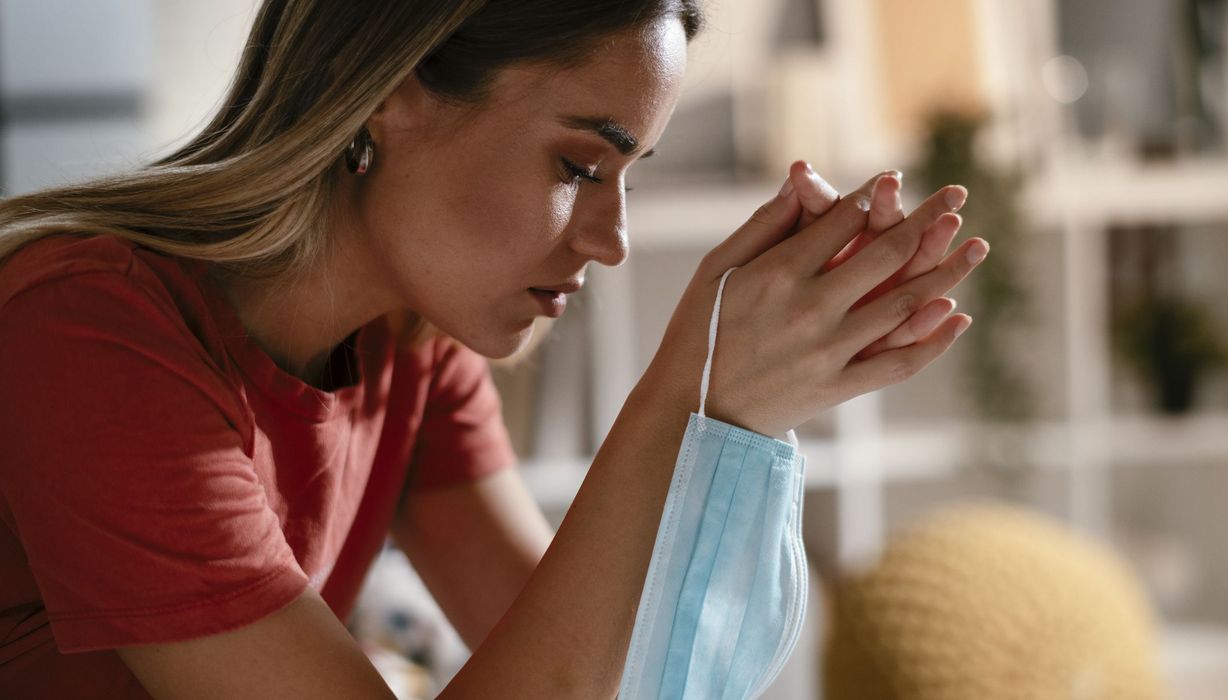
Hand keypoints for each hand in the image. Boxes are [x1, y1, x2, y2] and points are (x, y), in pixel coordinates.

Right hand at [644, 170, 988, 437]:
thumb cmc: (698, 331)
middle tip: (958, 197)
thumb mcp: (716, 268)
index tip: (896, 179)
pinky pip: (897, 363)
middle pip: (886, 255)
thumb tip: (803, 181)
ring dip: (947, 273)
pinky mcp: (838, 387)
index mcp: (779, 272)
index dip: (874, 195)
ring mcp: (829, 351)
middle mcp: (811, 308)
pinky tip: (959, 316)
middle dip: (928, 220)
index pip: (843, 221)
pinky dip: (933, 342)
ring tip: (978, 247)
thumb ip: (764, 225)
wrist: (693, 409)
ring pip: (904, 305)